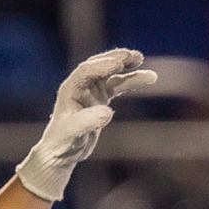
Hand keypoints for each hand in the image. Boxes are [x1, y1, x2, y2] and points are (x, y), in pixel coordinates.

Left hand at [15, 49, 158, 201]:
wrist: (61, 152)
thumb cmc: (63, 142)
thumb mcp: (73, 133)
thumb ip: (88, 121)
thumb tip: (108, 112)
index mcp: (71, 89)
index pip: (86, 71)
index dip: (102, 66)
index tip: (119, 64)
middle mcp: (81, 86)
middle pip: (100, 66)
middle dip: (117, 59)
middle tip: (134, 56)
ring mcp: (91, 91)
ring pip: (112, 75)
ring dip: (128, 69)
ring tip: (146, 66)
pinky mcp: (100, 99)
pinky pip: (118, 86)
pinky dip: (131, 81)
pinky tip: (147, 78)